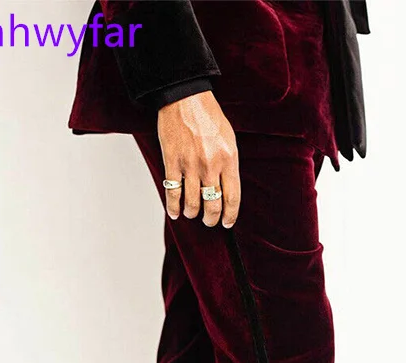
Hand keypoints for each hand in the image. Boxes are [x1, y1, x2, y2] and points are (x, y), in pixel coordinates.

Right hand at [157, 91, 239, 227]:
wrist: (185, 97)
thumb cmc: (208, 116)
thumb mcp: (229, 139)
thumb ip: (229, 164)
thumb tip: (228, 188)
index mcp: (229, 160)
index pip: (232, 198)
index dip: (230, 215)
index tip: (227, 223)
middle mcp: (211, 165)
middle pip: (213, 205)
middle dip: (211, 218)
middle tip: (209, 221)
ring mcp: (191, 165)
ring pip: (193, 203)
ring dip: (193, 213)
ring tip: (192, 214)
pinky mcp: (172, 162)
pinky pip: (173, 192)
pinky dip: (173, 207)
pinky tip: (175, 213)